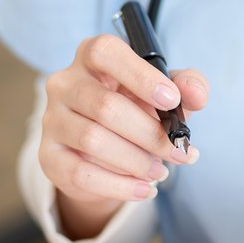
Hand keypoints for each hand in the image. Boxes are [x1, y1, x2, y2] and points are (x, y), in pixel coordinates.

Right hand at [42, 34, 207, 239]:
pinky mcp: (49, 155)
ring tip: (160, 171)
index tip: (171, 101)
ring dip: (136, 161)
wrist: (103, 152)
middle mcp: (64, 84)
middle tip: (179, 151)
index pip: (105, 52)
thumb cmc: (136, 109)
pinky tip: (144, 189)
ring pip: (93, 140)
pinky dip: (119, 186)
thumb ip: (187, 86)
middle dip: (150, 133)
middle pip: (105, 106)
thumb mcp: (165, 94)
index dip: (139, 76)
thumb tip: (195, 95)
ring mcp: (52, 120)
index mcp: (91, 56)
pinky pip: (81, 173)